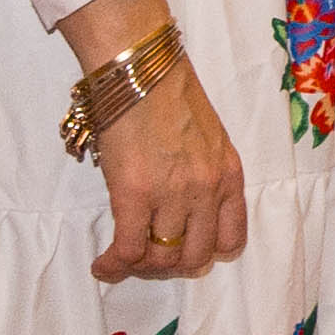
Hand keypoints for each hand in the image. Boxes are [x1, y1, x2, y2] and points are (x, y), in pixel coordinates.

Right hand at [88, 56, 249, 287]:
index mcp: (229, 175)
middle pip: (195, 256)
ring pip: (161, 257)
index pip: (230, 239)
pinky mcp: (136, 193)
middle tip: (146, 255)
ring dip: (141, 265)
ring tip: (121, 258)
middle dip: (169, 264)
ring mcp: (173, 194)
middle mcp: (207, 189)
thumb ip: (201, 175)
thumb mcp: (206, 138)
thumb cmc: (168, 94)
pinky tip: (103, 264)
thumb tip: (178, 207)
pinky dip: (115, 263)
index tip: (183, 248)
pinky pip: (129, 248)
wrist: (140, 68)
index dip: (205, 252)